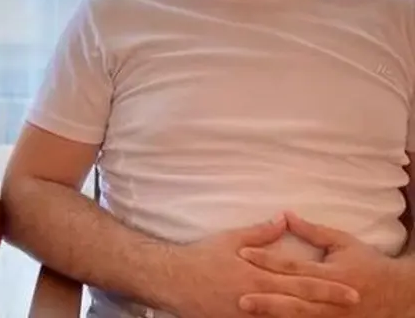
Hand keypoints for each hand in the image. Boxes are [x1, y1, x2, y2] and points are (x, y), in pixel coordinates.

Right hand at [166, 217, 359, 317]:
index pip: (301, 282)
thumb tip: (283, 219)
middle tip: (353, 306)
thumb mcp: (230, 239)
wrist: (173, 280)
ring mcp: (249, 316)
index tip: (352, 290)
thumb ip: (260, 232)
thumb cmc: (202, 256)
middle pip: (301, 305)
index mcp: (259, 275)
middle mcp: (258, 298)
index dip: (328, 287)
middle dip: (328, 307)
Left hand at [237, 211, 410, 317]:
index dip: (268, 259)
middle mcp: (331, 298)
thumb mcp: (342, 242)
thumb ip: (312, 231)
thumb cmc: (367, 263)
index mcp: (331, 273)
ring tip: (249, 312)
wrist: (398, 295)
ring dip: (274, 315)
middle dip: (266, 298)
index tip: (244, 253)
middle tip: (239, 296)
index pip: (293, 266)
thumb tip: (284, 215)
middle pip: (293, 298)